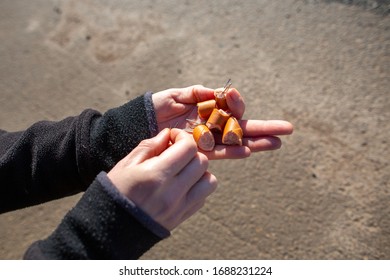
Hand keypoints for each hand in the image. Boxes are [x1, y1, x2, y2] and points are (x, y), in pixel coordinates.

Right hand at [107, 128, 216, 230]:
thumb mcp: (126, 164)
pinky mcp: (182, 217)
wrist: (109, 228)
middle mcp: (173, 191)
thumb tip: (168, 135)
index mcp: (156, 175)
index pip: (188, 148)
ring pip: (210, 181)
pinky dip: (197, 187)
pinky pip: (203, 197)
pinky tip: (181, 185)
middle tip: (176, 153)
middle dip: (191, 152)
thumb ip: (149, 146)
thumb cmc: (115, 191)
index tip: (172, 137)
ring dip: (199, 171)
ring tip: (183, 171)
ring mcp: (180, 207)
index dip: (182, 137)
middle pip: (202, 162)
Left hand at [152, 85, 292, 158]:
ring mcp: (207, 140)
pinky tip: (248, 151)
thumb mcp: (176, 95)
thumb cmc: (157, 107)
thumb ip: (197, 93)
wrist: (139, 125)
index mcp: (209, 110)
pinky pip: (219, 152)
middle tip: (287, 129)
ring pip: (236, 142)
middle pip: (242, 128)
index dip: (235, 103)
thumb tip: (219, 92)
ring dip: (256, 142)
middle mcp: (212, 126)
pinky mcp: (198, 152)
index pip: (231, 108)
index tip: (232, 96)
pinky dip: (233, 152)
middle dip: (264, 128)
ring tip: (276, 143)